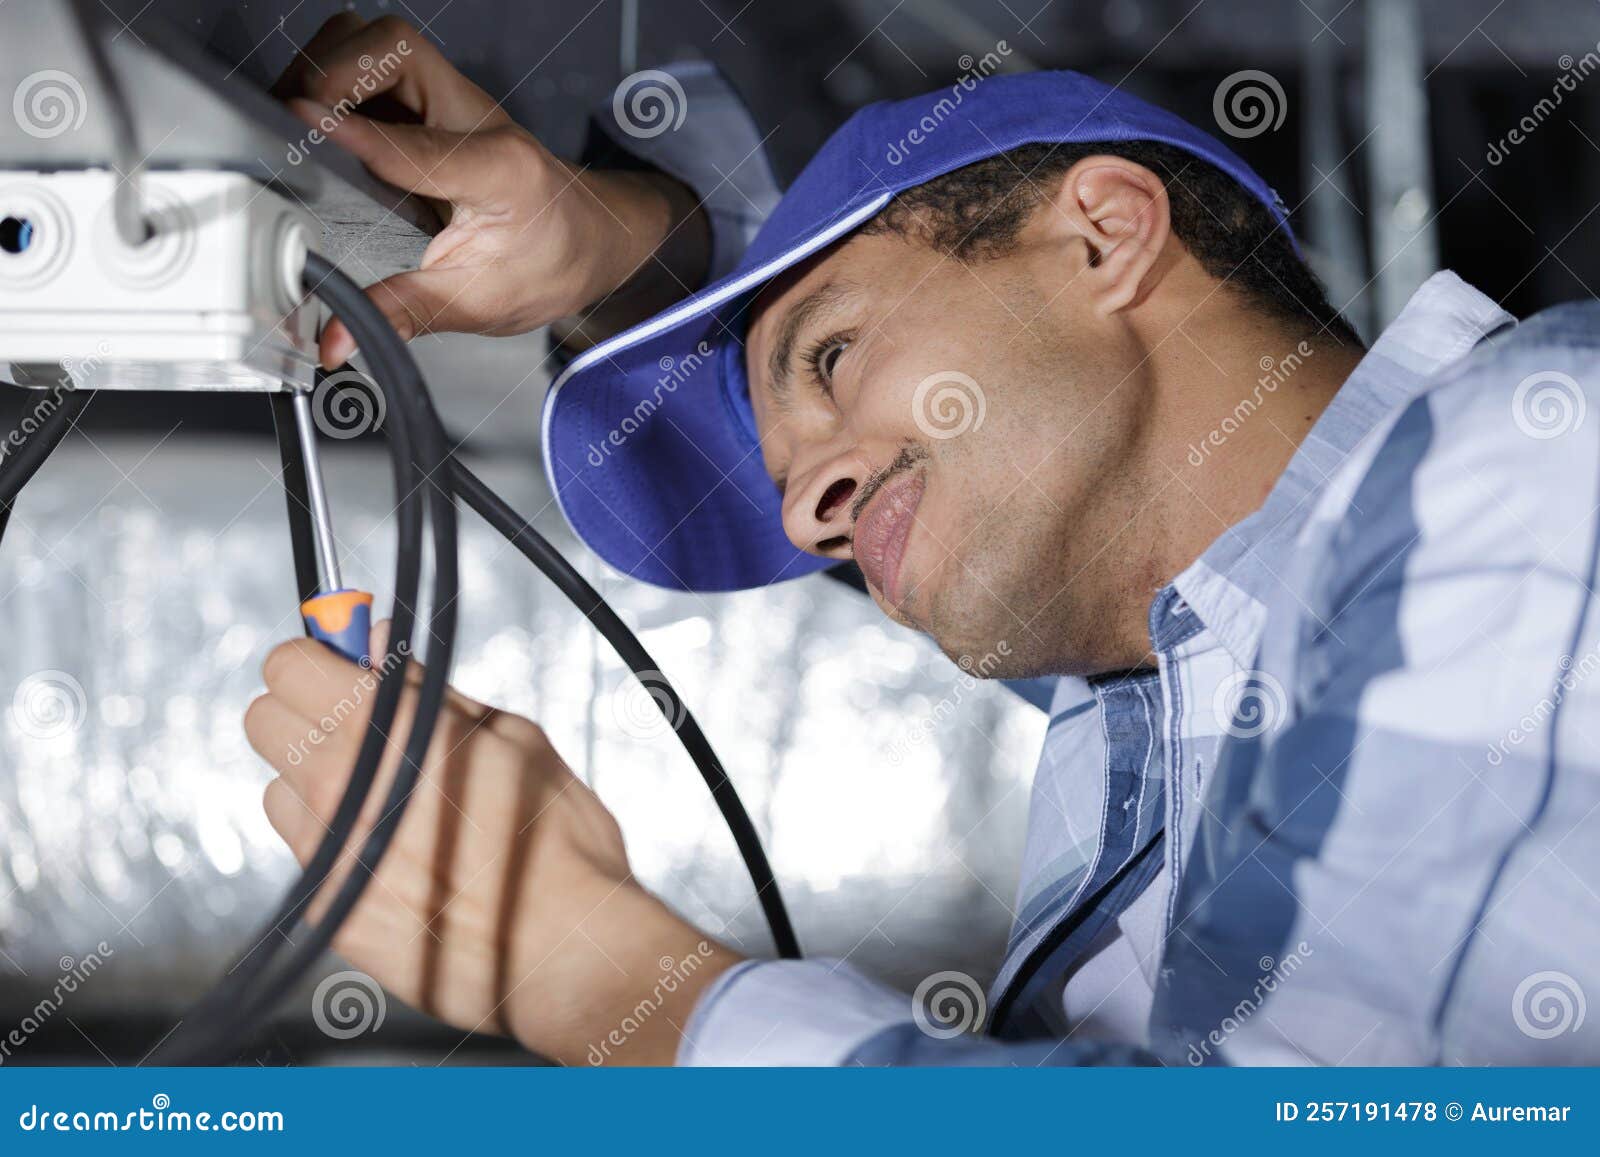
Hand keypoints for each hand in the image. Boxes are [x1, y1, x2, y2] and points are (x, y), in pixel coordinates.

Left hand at [243, 627, 739, 1064]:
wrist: (566, 952)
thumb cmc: (555, 845)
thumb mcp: (513, 735)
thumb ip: (430, 687)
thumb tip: (378, 641)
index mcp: (384, 729)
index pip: (287, 662)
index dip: (322, 661)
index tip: (349, 670)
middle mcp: (336, 788)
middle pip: (261, 721)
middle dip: (305, 714)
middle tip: (365, 730)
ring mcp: (323, 854)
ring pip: (278, 793)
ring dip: (317, 789)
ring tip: (390, 806)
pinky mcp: (323, 910)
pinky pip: (307, 858)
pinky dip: (340, 850)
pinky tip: (400, 861)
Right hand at [275, 15, 704, 367]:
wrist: (593, 238)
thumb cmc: (551, 264)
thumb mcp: (480, 303)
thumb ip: (404, 311)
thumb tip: (337, 336)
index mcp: (500, 169)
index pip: (413, 140)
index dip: (350, 130)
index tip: (298, 123)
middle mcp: (478, 120)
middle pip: (393, 48)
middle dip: (331, 73)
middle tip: (292, 124)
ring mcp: (456, 102)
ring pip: (379, 41)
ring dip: (330, 67)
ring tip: (299, 120)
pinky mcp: (436, 102)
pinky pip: (376, 63)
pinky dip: (338, 78)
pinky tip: (322, 123)